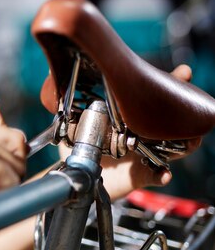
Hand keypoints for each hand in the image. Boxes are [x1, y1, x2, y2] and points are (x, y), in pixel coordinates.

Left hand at [60, 64, 201, 200]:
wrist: (77, 175)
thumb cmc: (81, 147)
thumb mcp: (77, 123)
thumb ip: (74, 105)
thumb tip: (58, 81)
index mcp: (133, 118)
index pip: (156, 99)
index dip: (173, 85)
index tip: (182, 73)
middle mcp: (144, 135)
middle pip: (173, 121)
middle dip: (186, 110)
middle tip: (191, 105)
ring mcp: (146, 155)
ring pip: (175, 149)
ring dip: (183, 143)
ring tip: (187, 138)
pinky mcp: (142, 176)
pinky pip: (157, 176)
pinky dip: (161, 175)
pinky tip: (163, 173)